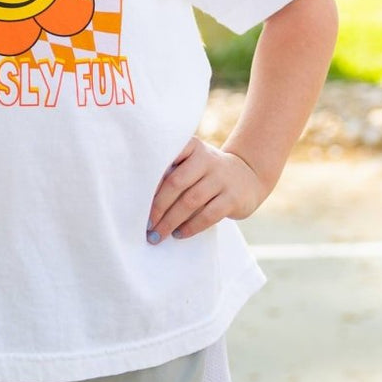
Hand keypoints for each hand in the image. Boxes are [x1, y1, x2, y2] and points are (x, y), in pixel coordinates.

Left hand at [146, 137, 266, 243]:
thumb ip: (172, 171)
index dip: (149, 177)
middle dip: (157, 207)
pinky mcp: (233, 198)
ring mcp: (221, 178)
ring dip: (171, 221)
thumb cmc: (206, 172)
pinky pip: (208, 215)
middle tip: (145, 225)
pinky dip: (191, 227)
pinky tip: (179, 234)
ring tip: (158, 234)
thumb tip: (139, 198)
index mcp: (191, 146)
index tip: (134, 196)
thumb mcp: (192, 162)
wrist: (248, 175)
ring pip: (190, 201)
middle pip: (175, 183)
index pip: (166, 158)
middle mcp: (206, 159)